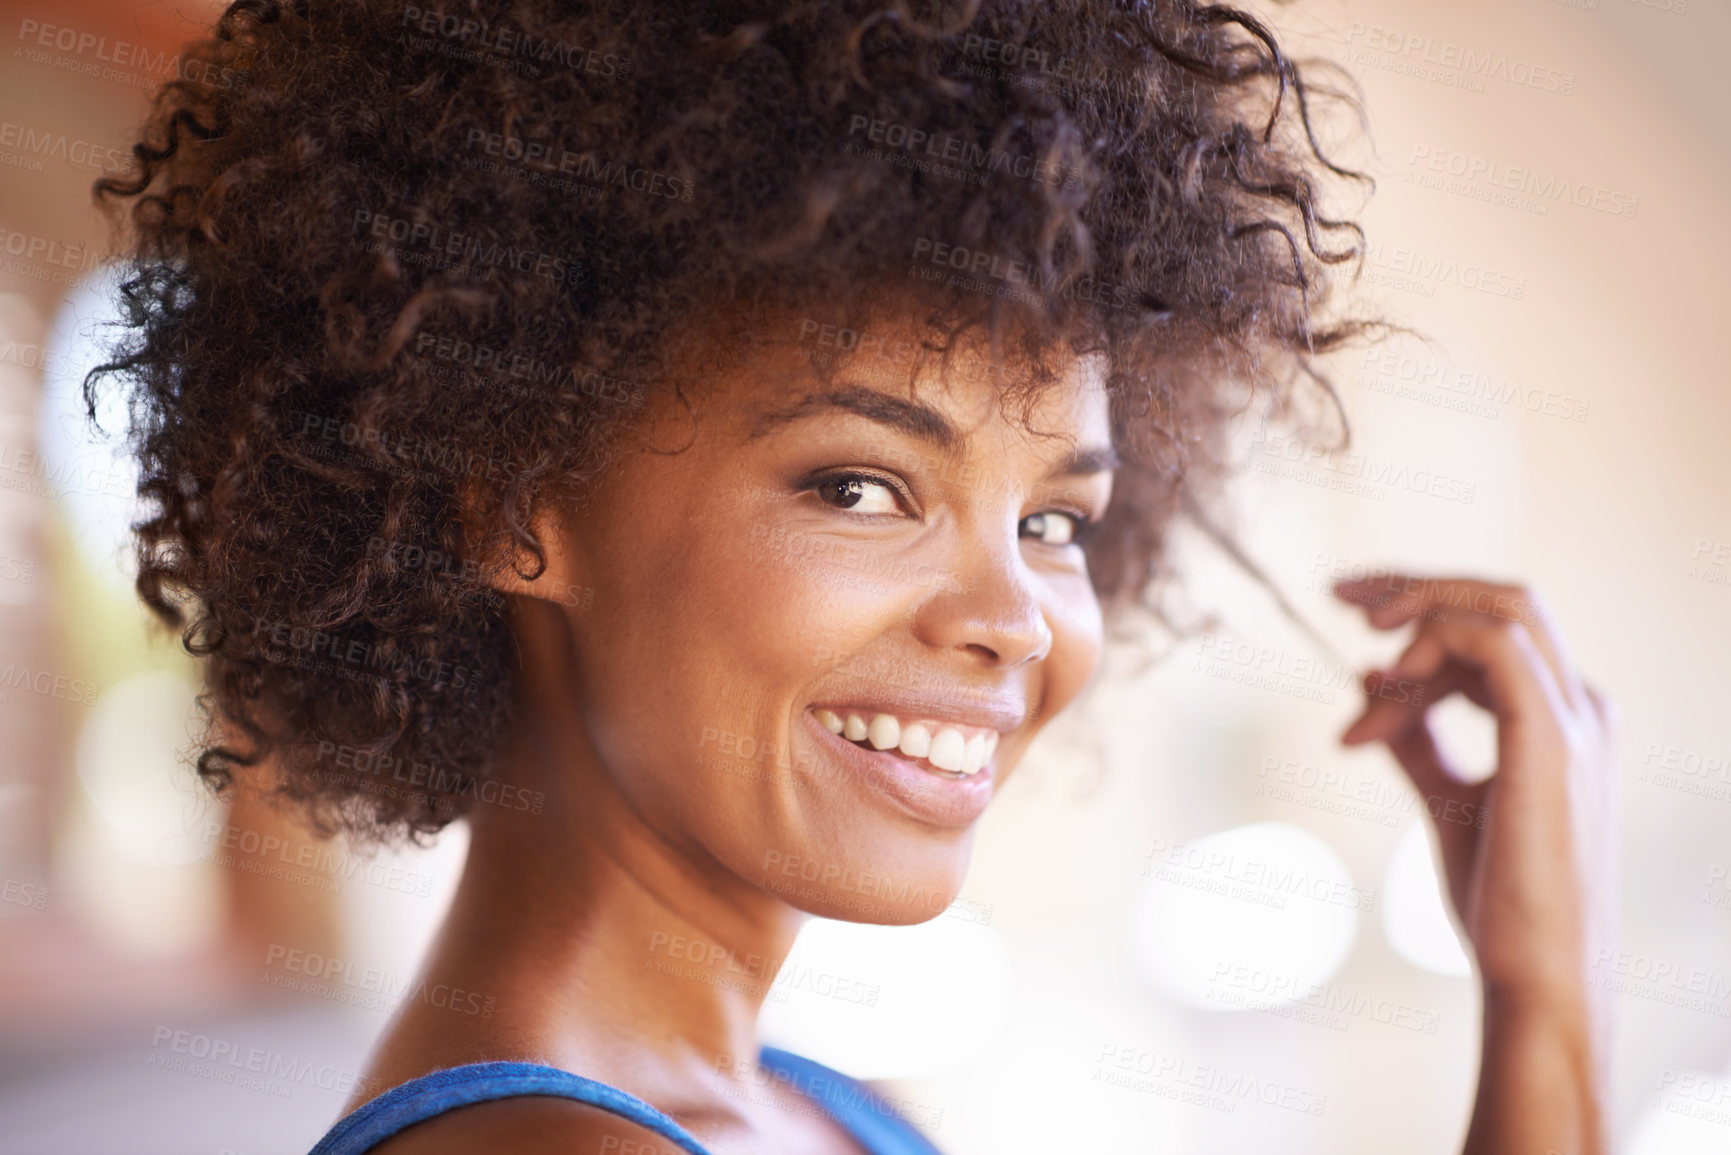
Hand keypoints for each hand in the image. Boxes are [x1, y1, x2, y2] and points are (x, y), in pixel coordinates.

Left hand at [1333, 575, 1617, 1150]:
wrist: (1535, 974)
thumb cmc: (1500, 901)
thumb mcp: (1444, 800)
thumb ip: (1414, 738)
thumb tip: (1367, 679)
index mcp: (1563, 718)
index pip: (1494, 626)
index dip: (1419, 607)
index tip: (1346, 612)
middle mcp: (1581, 707)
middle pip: (1503, 596)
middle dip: (1416, 584)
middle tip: (1338, 592)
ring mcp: (1576, 720)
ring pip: (1502, 607)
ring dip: (1416, 612)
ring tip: (1359, 659)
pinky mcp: (1555, 739)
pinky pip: (1496, 645)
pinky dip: (1434, 643)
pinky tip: (1386, 683)